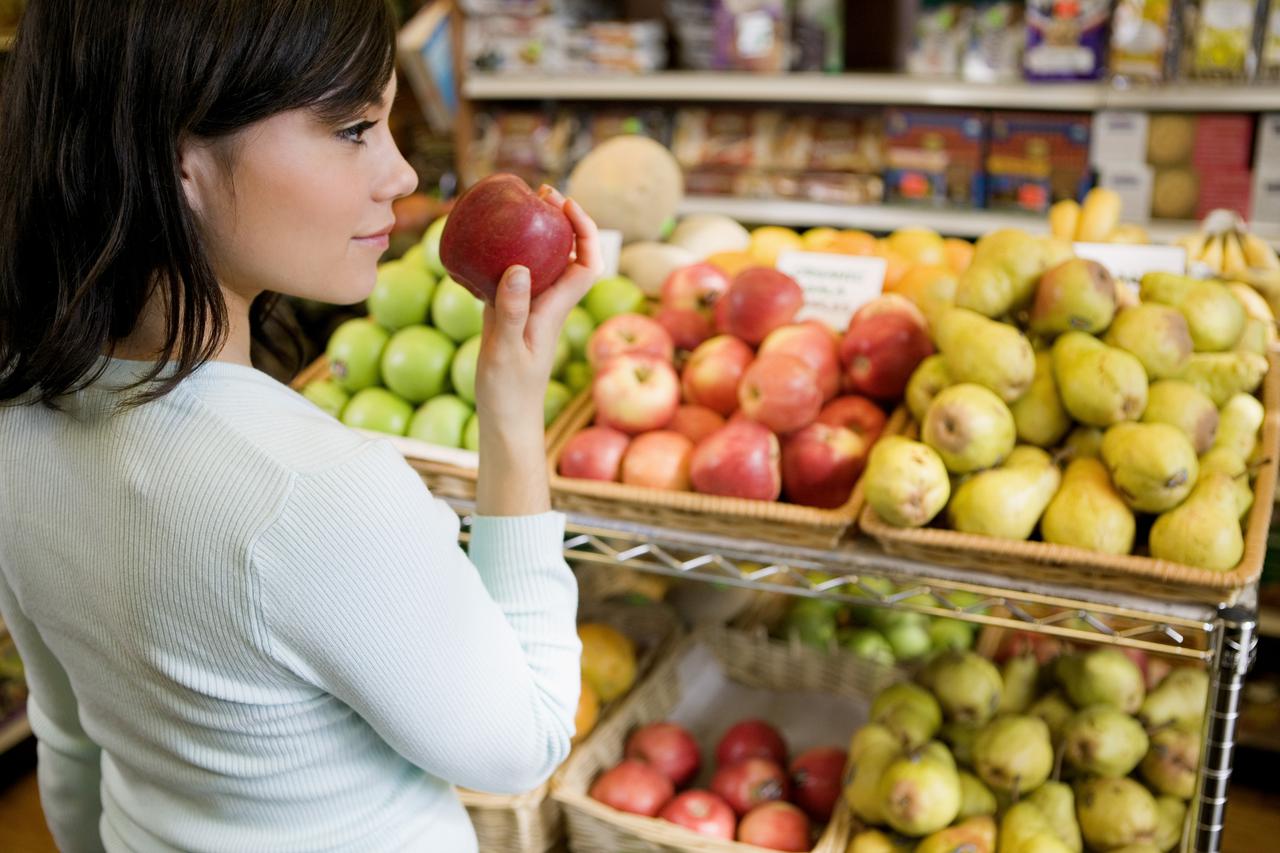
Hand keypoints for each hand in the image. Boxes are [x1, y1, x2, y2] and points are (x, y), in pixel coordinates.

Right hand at [473, 187, 601, 516]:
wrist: (506, 422)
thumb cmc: (509, 393)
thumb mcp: (506, 350)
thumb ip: (511, 310)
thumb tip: (520, 268)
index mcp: (555, 310)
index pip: (587, 263)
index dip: (585, 230)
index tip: (565, 205)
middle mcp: (548, 305)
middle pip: (569, 255)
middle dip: (562, 221)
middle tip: (540, 194)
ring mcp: (530, 310)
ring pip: (542, 264)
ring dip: (537, 235)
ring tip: (519, 209)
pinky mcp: (510, 317)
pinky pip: (514, 277)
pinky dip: (507, 257)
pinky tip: (487, 247)